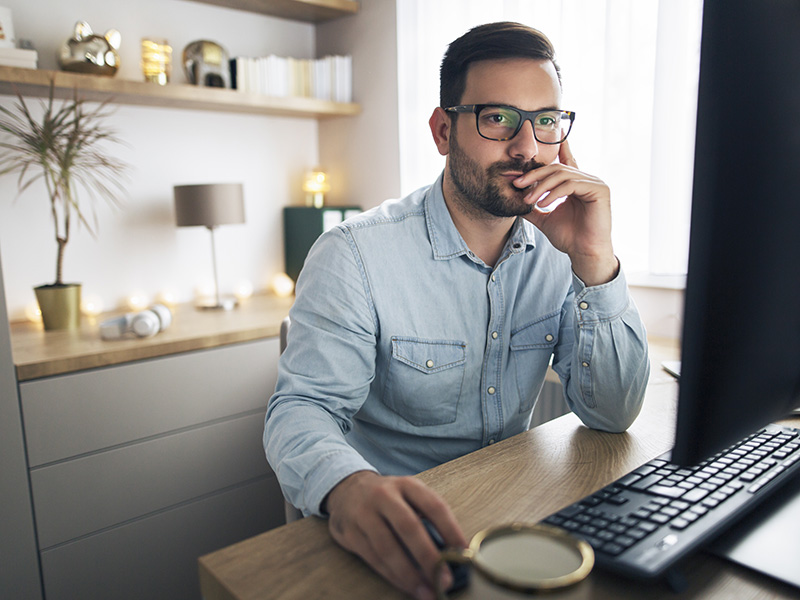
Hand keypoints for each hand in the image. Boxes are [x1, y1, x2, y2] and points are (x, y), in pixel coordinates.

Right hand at [325, 470, 466, 599]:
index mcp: (406, 485)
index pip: (433, 506)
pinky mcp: (349, 532)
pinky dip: (392, 575)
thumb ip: (427, 517)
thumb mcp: (408, 496)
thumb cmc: (388, 499)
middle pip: (409, 527)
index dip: (451, 530)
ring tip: (427, 592)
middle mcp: (384, 495)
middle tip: (445, 580)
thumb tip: (452, 552)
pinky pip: (373, 558)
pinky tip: (406, 586)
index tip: (464, 553)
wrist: (346, 489)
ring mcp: (363, 513)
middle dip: (429, 557)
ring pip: (388, 547)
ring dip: (409, 574)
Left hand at [514, 140, 618, 285]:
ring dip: (541, 186)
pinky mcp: (600, 190)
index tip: (551, 135)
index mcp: (576, 184)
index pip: (565, 162)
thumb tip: (515, 200)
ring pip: (562, 175)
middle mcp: (587, 180)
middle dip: (535, 175)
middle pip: (557, 168)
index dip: (559, 148)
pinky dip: (554, 193)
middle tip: (517, 184)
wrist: (583, 253)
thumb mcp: (545, 218)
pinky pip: (571, 184)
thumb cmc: (569, 237)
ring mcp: (595, 183)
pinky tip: (543, 203)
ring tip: (528, 199)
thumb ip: (532, 207)